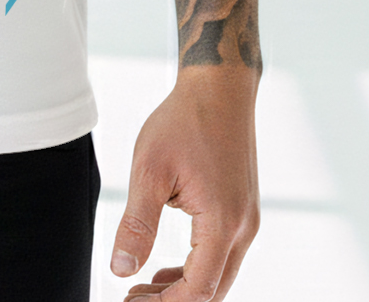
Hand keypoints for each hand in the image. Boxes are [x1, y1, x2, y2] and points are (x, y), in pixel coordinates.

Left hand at [110, 65, 260, 300]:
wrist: (219, 88)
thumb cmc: (183, 122)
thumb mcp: (149, 170)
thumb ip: (137, 224)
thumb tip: (121, 270)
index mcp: (223, 223)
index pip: (199, 290)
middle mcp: (243, 228)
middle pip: (214, 290)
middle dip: (174, 300)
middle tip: (133, 298)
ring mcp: (248, 219)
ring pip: (220, 274)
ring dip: (185, 286)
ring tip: (144, 287)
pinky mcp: (244, 208)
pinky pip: (223, 253)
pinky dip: (197, 266)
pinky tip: (169, 267)